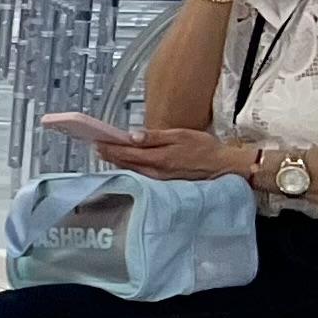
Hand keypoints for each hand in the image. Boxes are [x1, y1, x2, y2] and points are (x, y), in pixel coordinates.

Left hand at [95, 125, 249, 181]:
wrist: (222, 167)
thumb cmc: (205, 148)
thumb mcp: (181, 135)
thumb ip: (155, 137)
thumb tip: (133, 136)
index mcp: (158, 158)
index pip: (126, 153)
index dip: (110, 147)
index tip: (97, 141)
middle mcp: (155, 171)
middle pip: (125, 162)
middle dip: (109, 154)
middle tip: (95, 146)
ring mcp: (158, 178)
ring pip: (131, 169)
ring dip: (117, 161)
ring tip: (105, 153)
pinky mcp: (163, 181)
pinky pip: (140, 173)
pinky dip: (129, 166)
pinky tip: (125, 162)